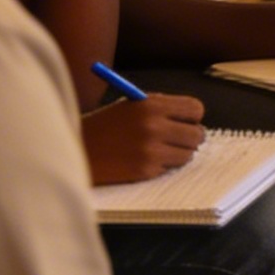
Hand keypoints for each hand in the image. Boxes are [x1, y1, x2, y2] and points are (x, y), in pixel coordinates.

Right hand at [82, 93, 204, 183]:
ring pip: (187, 154)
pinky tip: (142, 160)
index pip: (195, 109)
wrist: (77, 149)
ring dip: (177, 154)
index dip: (192, 117)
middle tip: (178, 140)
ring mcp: (151, 150)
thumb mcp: (132, 106)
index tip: (186, 122)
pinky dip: (161, 166)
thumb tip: (194, 119)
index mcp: (151, 105)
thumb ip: (162, 109)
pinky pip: (169, 168)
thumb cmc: (106, 126)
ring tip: (158, 150)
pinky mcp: (145, 170)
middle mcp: (154, 126)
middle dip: (189, 138)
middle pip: (197, 134)